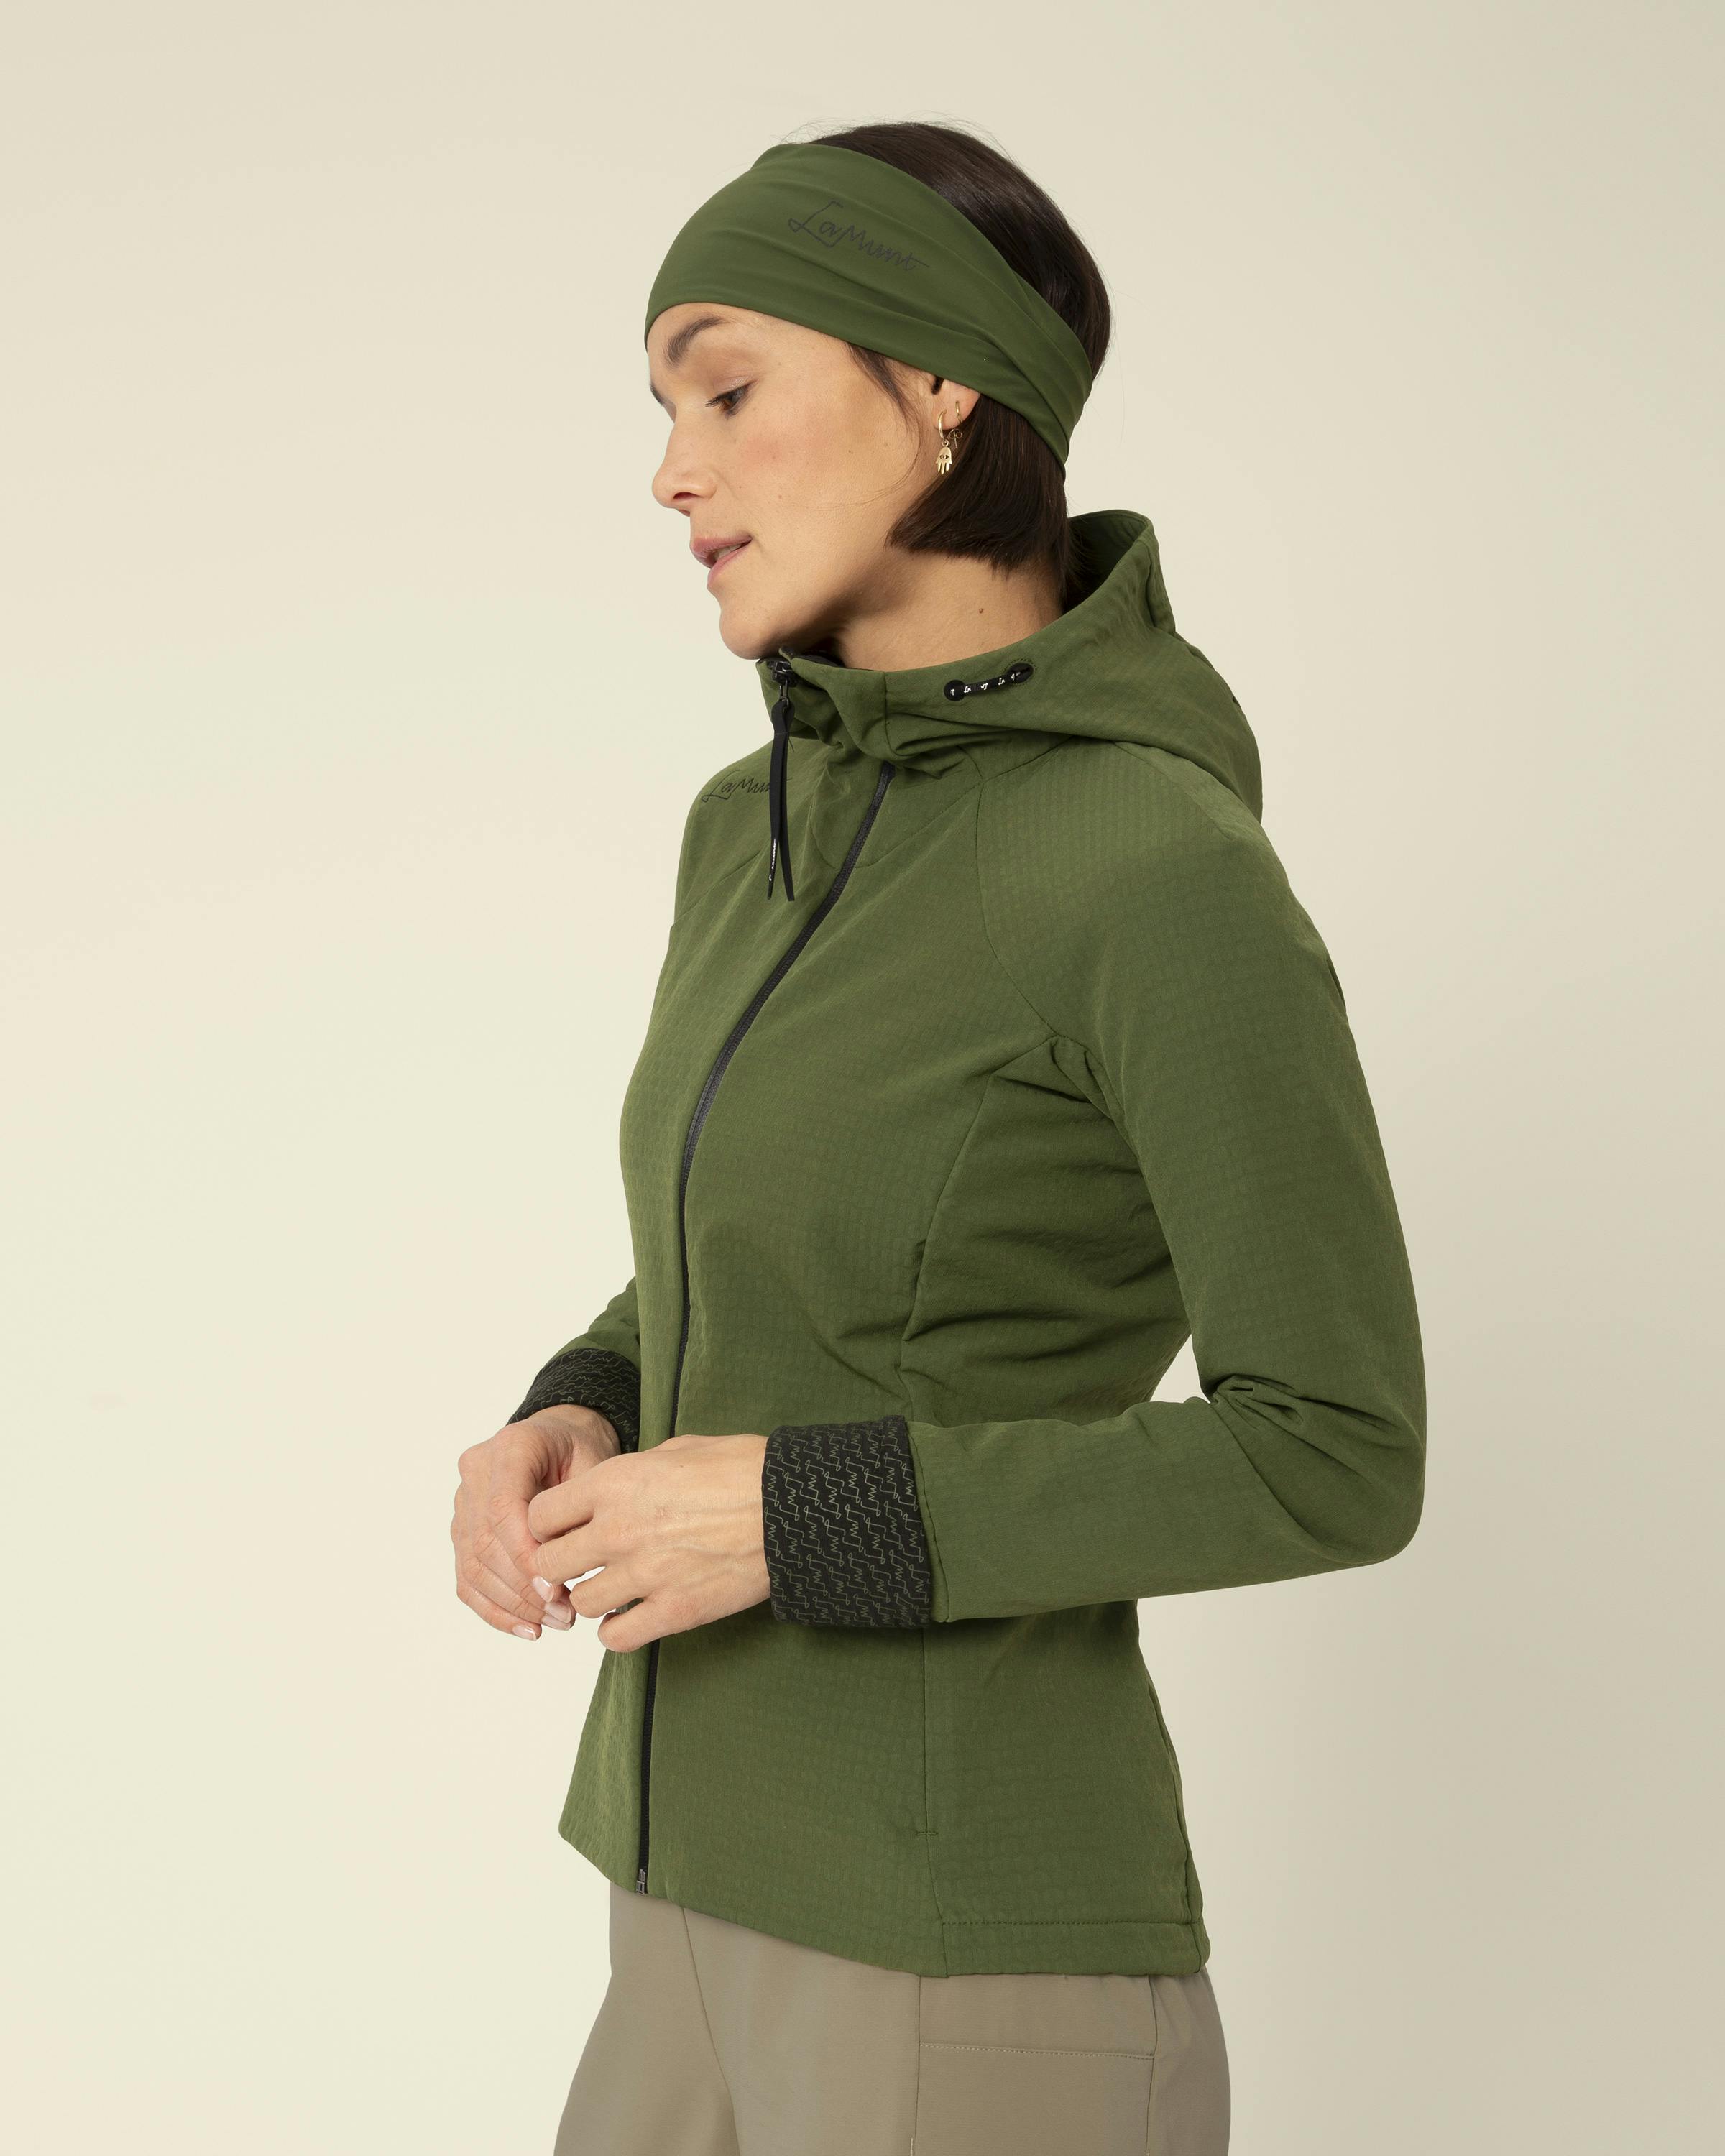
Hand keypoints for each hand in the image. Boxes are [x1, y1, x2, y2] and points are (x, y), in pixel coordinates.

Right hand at [451, 1406, 619, 1639]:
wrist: (563, 1438)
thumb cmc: (584, 1451)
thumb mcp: (596, 1468)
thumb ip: (578, 1513)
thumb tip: (566, 1572)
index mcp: (509, 1447)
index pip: (503, 1510)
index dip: (525, 1557)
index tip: (556, 1590)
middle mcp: (476, 1472)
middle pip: (486, 1543)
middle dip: (524, 1589)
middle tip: (565, 1615)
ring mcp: (464, 1502)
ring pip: (473, 1566)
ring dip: (513, 1605)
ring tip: (555, 1623)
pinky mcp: (463, 1530)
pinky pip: (468, 1578)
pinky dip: (495, 1609)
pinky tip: (528, 1628)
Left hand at [525, 1432, 771, 1653]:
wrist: (794, 1507)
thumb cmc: (744, 1470)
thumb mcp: (678, 1448)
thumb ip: (634, 1471)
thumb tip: (616, 1489)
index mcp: (616, 1483)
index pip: (539, 1514)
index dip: (549, 1523)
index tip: (566, 1527)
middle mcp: (619, 1530)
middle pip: (549, 1562)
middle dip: (561, 1562)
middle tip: (583, 1561)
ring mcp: (645, 1575)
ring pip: (581, 1601)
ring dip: (594, 1595)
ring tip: (616, 1586)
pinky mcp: (674, 1612)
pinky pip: (616, 1638)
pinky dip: (618, 1631)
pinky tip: (632, 1615)